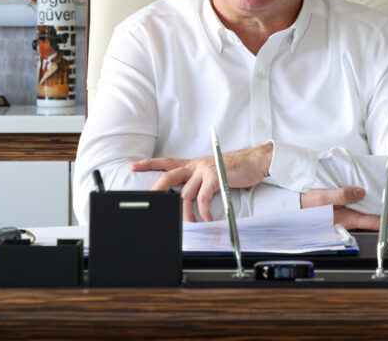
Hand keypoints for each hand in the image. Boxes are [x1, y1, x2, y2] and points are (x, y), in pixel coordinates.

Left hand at [131, 143, 272, 222]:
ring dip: (186, 213)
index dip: (149, 164)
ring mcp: (204, 169)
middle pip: (169, 176)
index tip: (134, 165)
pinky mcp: (215, 176)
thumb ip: (199, 182)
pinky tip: (207, 219)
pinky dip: (203, 212)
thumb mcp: (212, 173)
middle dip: (157, 190)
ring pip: (186, 194)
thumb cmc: (234, 170)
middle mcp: (195, 164)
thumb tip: (187, 201)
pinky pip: (203, 199)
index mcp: (193, 164)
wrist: (254, 162)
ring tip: (190, 225)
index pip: (166, 162)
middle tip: (150, 202)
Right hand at [300, 186, 381, 230]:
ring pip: (365, 214)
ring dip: (379, 212)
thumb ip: (342, 195)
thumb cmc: (306, 205)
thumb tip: (360, 192)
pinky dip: (367, 205)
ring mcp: (345, 216)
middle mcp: (348, 220)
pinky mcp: (341, 211)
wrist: (293, 207)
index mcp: (346, 220)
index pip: (372, 222)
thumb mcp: (323, 199)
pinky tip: (372, 200)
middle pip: (372, 220)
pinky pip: (357, 209)